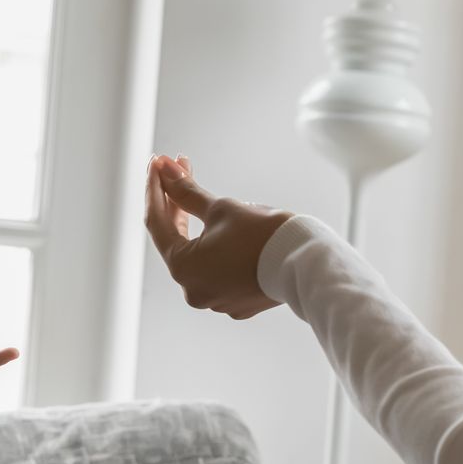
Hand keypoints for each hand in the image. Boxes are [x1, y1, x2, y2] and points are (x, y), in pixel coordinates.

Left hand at [143, 154, 291, 319]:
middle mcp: (194, 290)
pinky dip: (217, 248)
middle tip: (179, 169)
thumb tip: (165, 171)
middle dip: (176, 202)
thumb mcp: (220, 208)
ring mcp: (216, 299)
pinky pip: (219, 269)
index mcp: (183, 269)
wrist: (307, 264)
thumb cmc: (263, 236)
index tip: (157, 162)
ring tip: (202, 195)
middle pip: (176, 239)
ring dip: (197, 224)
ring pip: (198, 255)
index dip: (155, 187)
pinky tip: (225, 228)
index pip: (157, 221)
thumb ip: (187, 192)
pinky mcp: (237, 301)